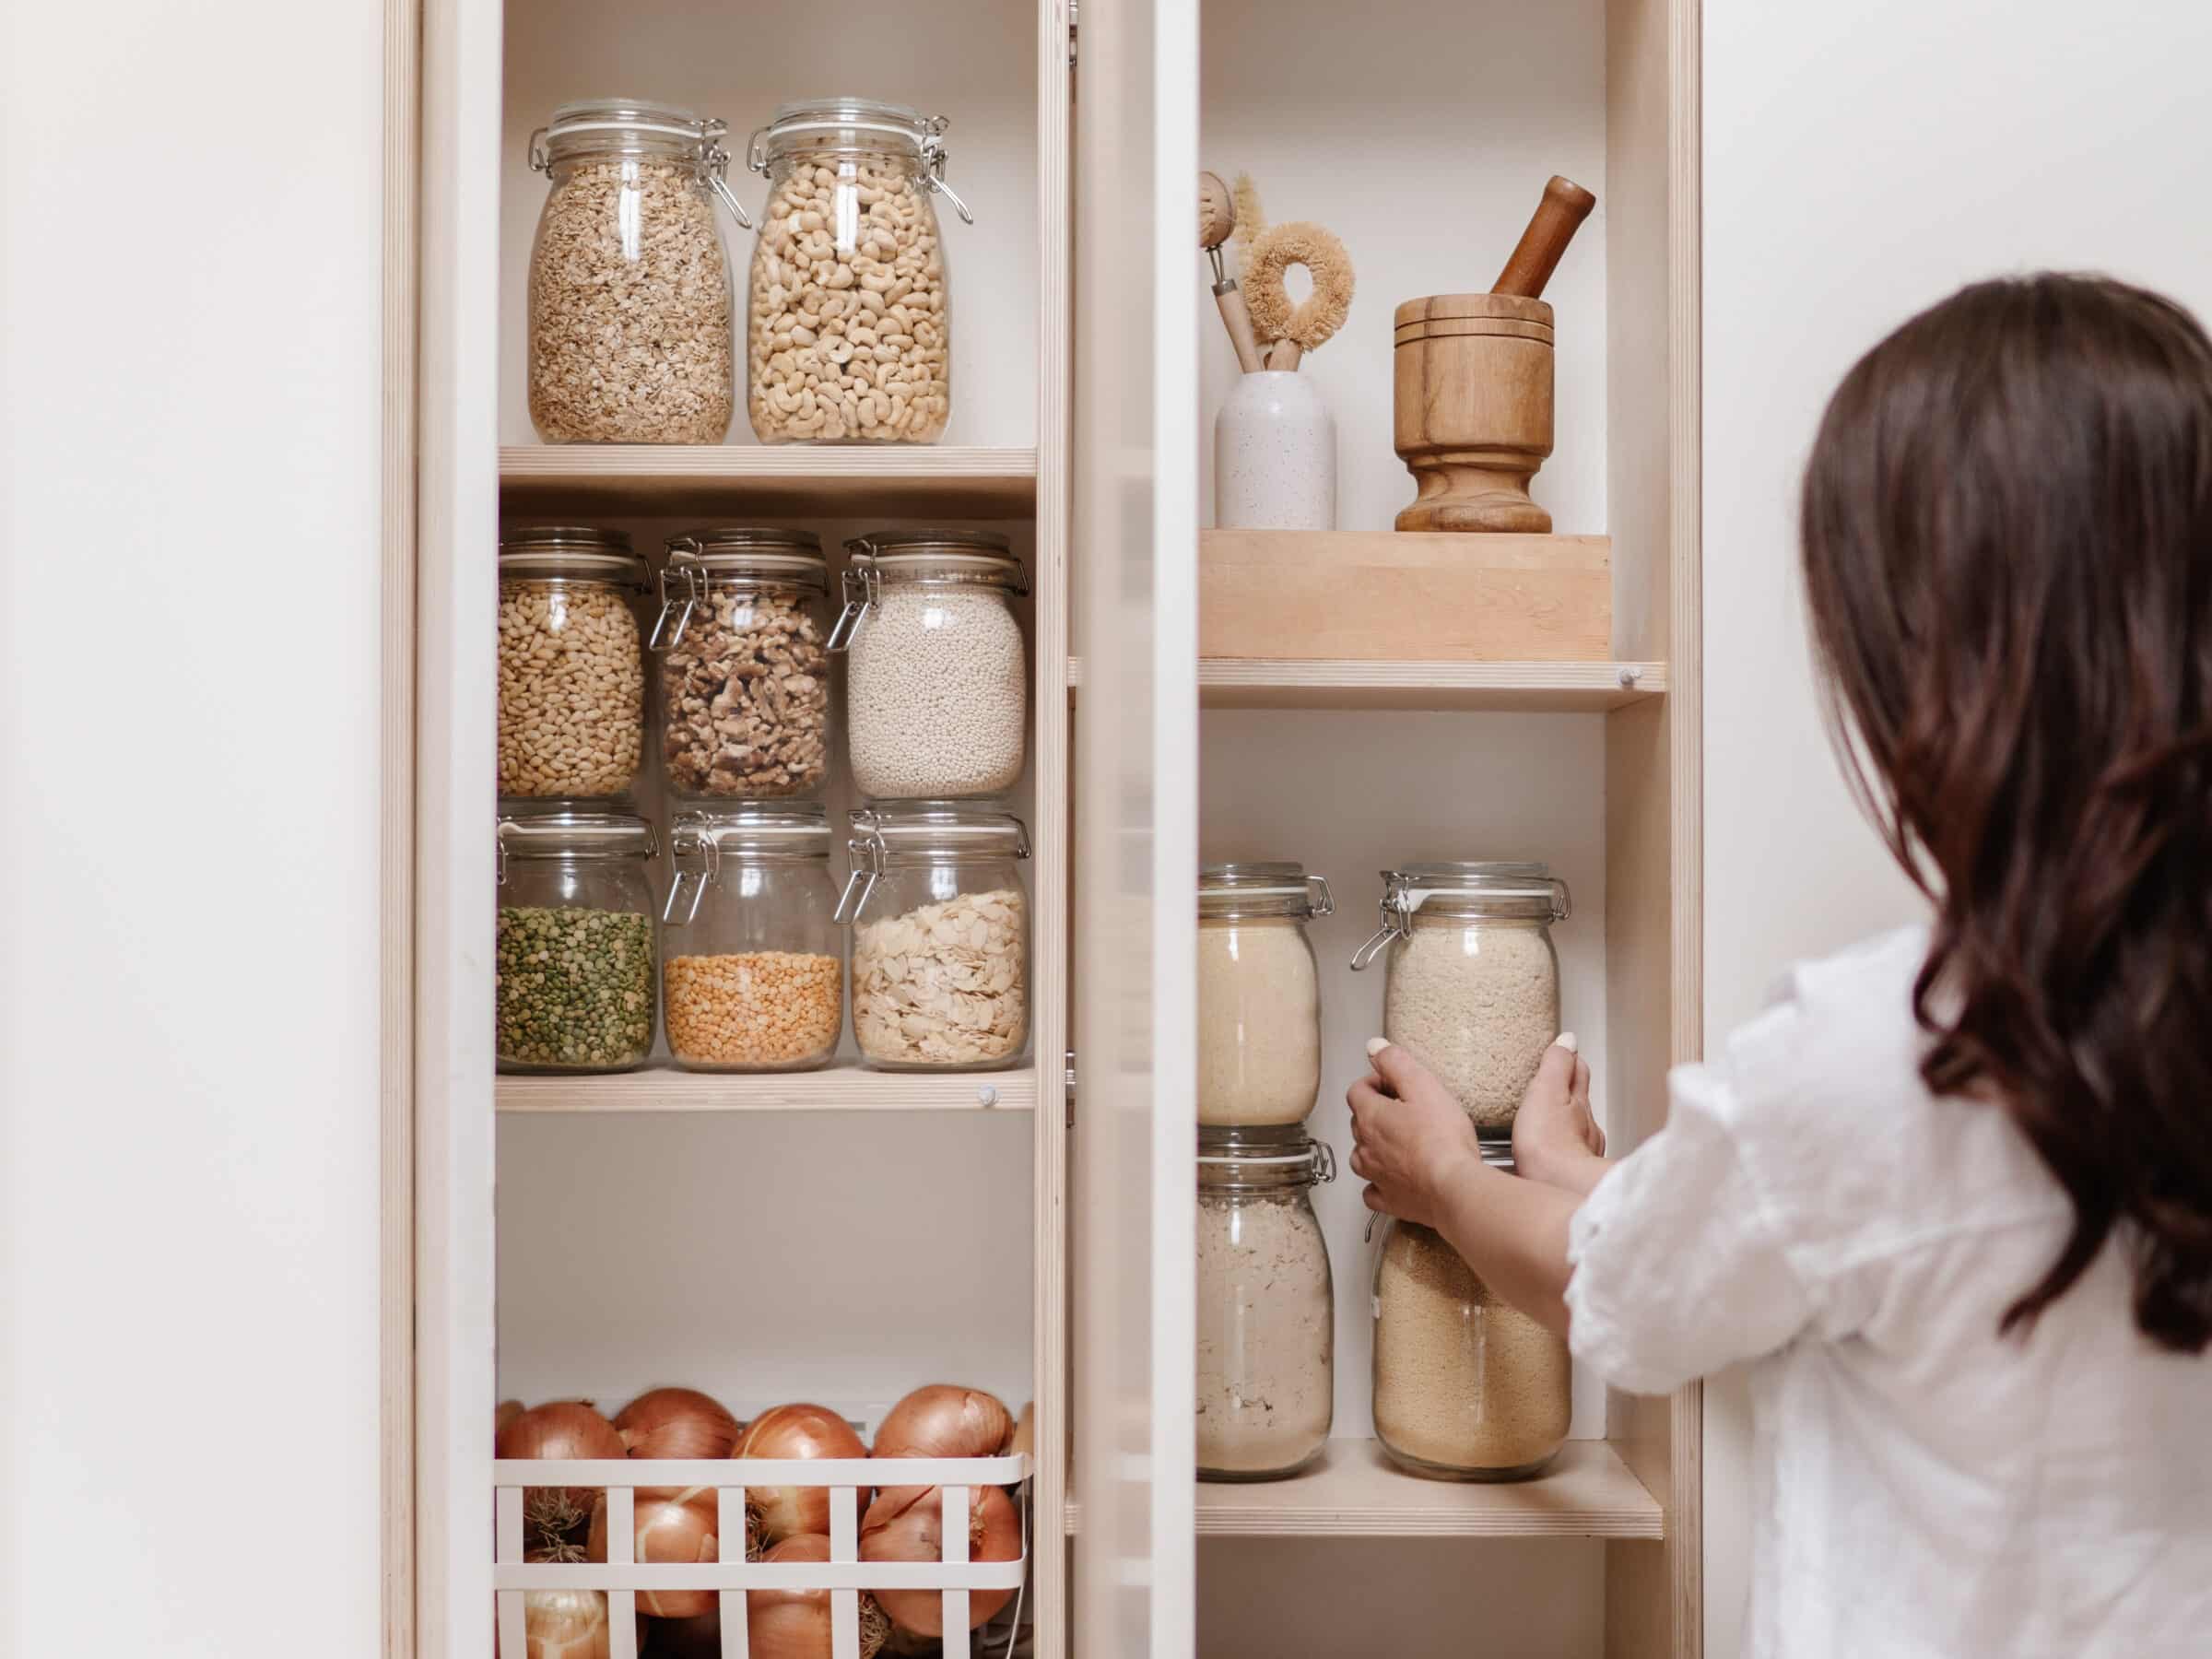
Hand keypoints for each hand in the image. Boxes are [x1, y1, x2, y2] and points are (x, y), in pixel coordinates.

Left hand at [1346, 1040, 1482, 1228]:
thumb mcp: (1423, 1085)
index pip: (1357, 1091)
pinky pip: (1373, 1190)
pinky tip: (1395, 1178)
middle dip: (1378, 1112)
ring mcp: (1375, 1176)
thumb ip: (1396, 1063)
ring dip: (1375, 1146)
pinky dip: (1379, 1182)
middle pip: (1360, 1122)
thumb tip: (1375, 1047)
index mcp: (1371, 1117)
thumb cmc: (1443, 1140)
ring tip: (1401, 1142)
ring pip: (1363, 1156)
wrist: (1455, 1188)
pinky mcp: (1389, 1200)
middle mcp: (1366, 1147)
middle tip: (1406, 1109)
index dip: (1375, 1082)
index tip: (1393, 1083)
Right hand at [1512, 1035, 1607, 1195]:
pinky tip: (1554, 1152)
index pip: (1578, 1071)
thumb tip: (1568, 1039)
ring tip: (1553, 1118)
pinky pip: (1570, 1152)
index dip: (1571, 1060)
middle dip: (1571, 1090)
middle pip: (1580, 1099)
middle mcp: (1586, 1125)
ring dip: (1568, 1120)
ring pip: (1578, 1127)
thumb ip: (1556, 1064)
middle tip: (1559, 1081)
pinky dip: (1564, 1146)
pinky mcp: (1573, 1173)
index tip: (1566, 1052)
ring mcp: (1582, 1150)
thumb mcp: (1546, 1090)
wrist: (1557, 1188)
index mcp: (1577, 1101)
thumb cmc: (1550, 1143)